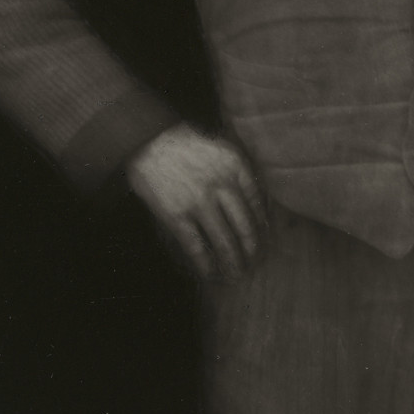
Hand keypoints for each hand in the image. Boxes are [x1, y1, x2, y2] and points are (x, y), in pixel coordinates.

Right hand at [125, 122, 266, 279]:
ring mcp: (200, 203)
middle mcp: (222, 186)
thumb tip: (256, 203)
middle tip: (255, 262)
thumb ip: (238, 171)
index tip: (265, 238)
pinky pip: (197, 247)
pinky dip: (206, 264)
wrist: (148, 139)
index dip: (262, 224)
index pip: (257, 203)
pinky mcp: (177, 216)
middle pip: (245, 226)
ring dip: (233, 262)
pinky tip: (211, 275)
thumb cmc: (184, 142)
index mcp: (236, 166)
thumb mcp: (220, 148)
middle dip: (251, 249)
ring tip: (237, 275)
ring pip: (224, 241)